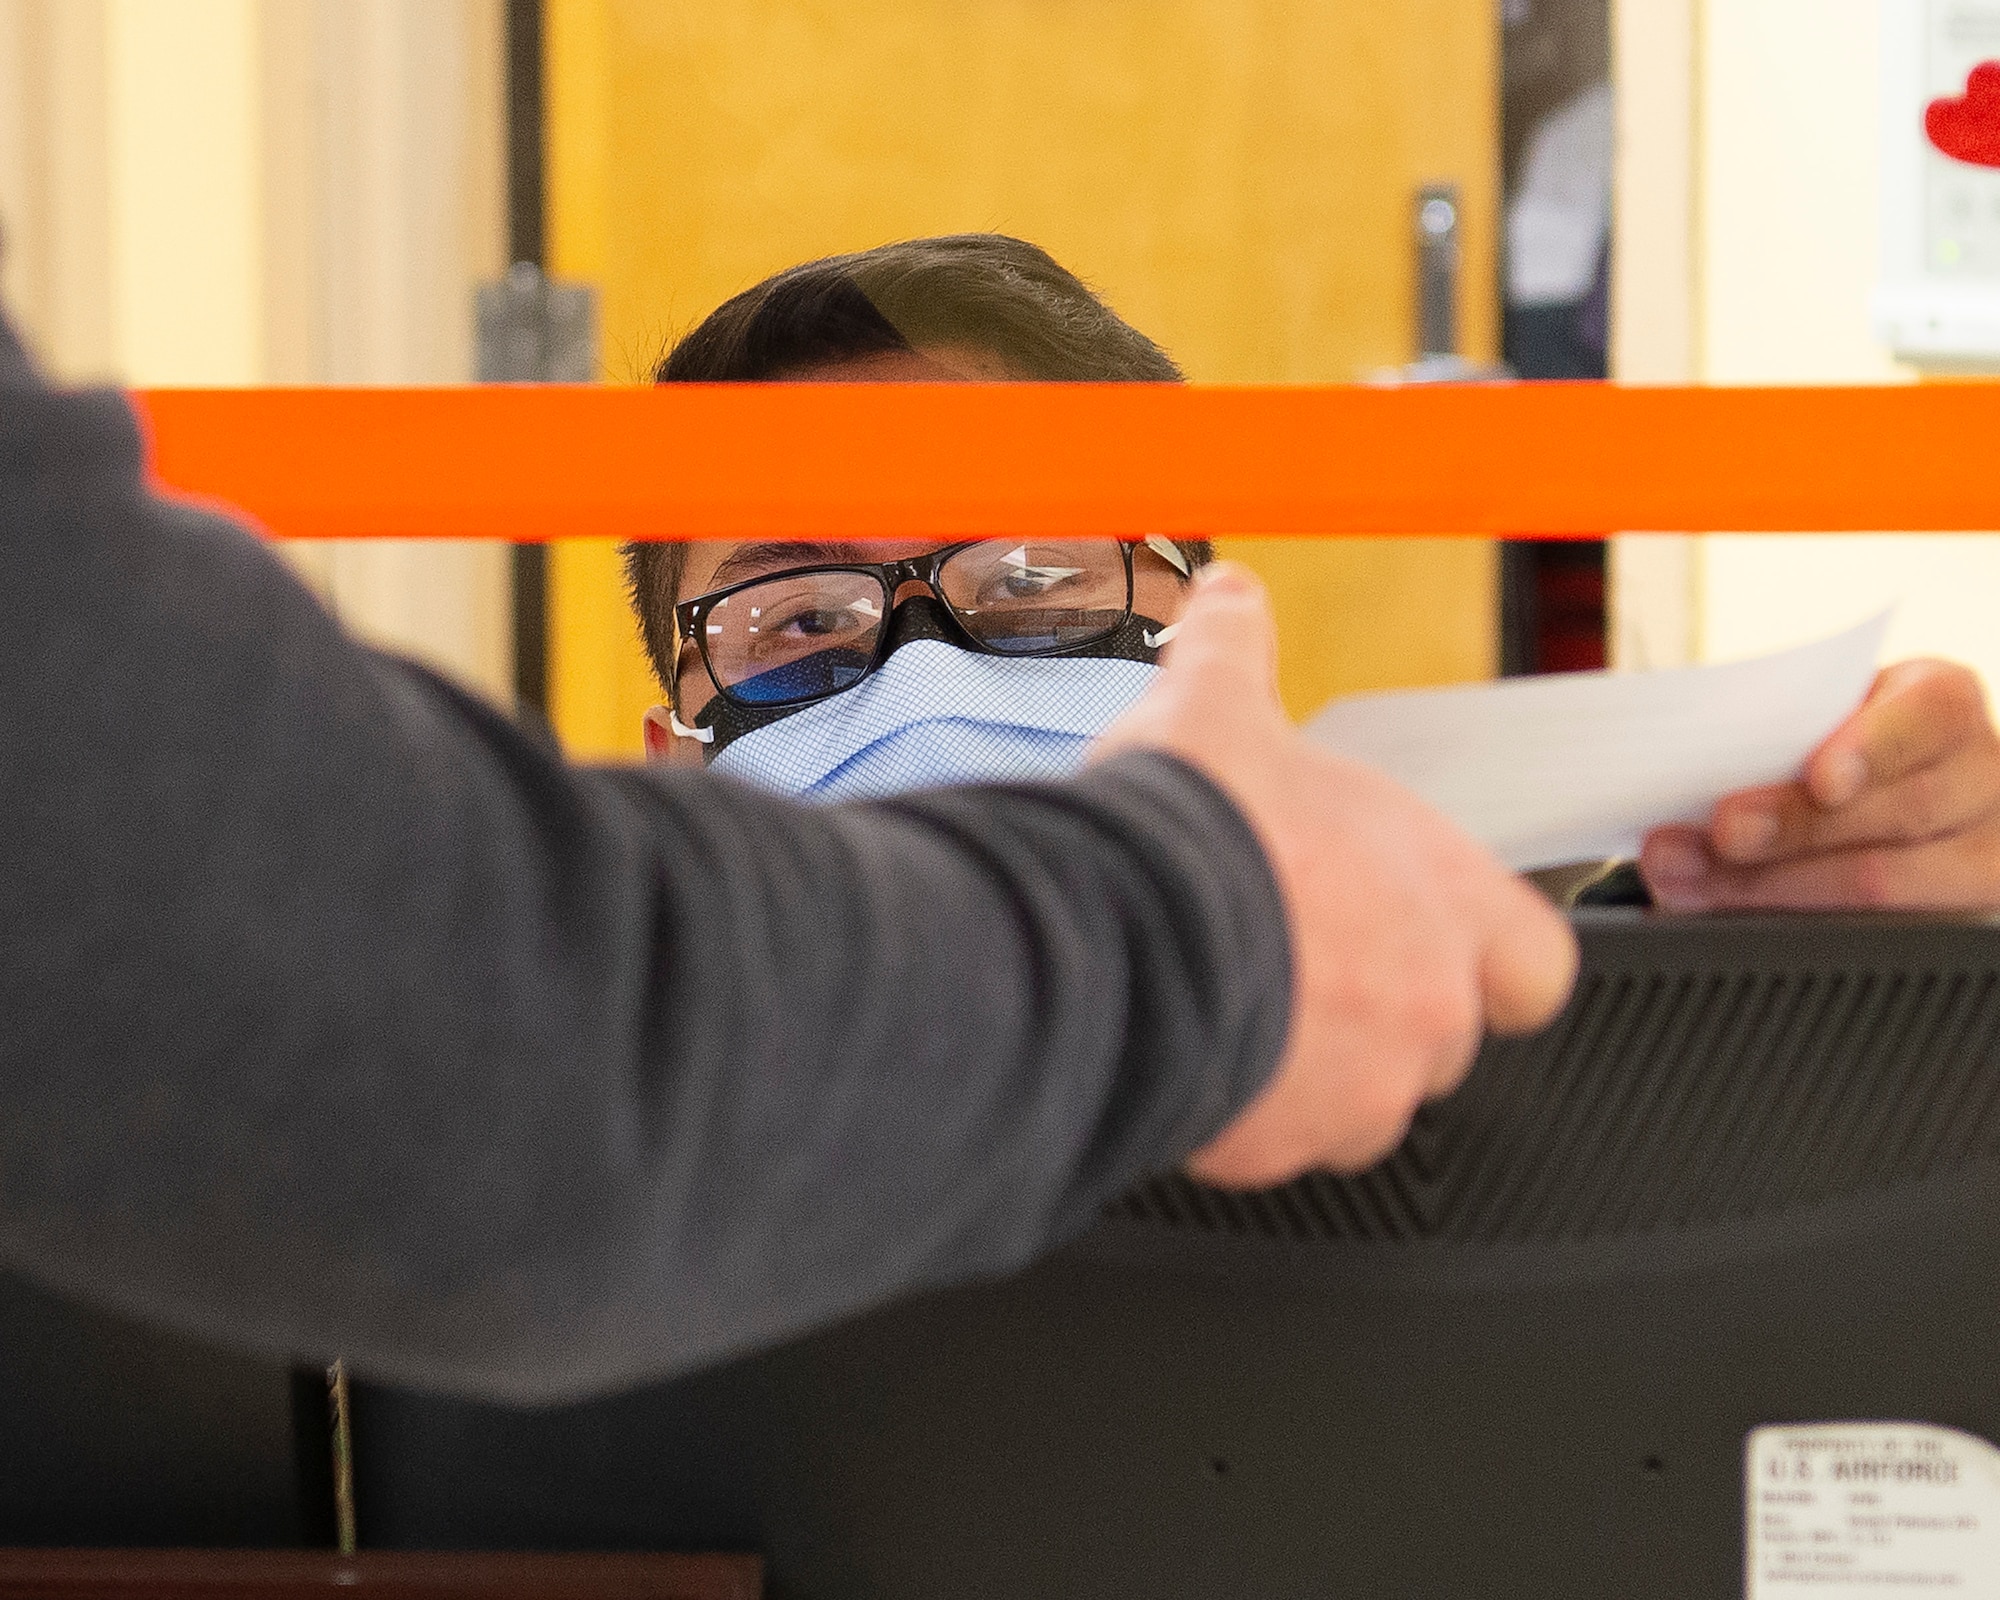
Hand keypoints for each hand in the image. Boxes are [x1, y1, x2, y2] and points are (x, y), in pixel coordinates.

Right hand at [1097, 564, 1577, 1187]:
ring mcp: (1357, 1092)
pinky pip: (1270, 1142)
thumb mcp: (1216, 704)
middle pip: (1435, 1038)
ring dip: (1307, 1066)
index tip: (1434, 942)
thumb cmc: (1192, 827)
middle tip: (1292, 962)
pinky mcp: (1276, 1149)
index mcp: (1443, 900)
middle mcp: (1424, 1007)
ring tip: (1227, 1002)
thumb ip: (1236, 647)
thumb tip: (1228, 593)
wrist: (1111, 929)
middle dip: (1372, 1010)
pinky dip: (1236, 1109)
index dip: (1489, 957)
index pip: (1537, 966)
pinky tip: (1179, 1043)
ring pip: (1355, 1102)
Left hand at [1641, 659, 1999, 910]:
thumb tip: (1692, 769)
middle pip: (1904, 809)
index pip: (1931, 716)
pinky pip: (1867, 930)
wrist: (1884, 793)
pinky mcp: (1953, 916)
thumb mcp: (1821, 718)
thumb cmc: (1834, 746)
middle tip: (1724, 831)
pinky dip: (1781, 919)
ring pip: (1882, 880)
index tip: (1822, 777)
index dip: (1875, 748)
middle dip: (1799, 826)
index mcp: (1941, 706)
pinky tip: (1724, 909)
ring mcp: (1976, 852)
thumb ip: (1781, 733)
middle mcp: (1979, 777)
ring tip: (1688, 876)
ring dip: (1768, 882)